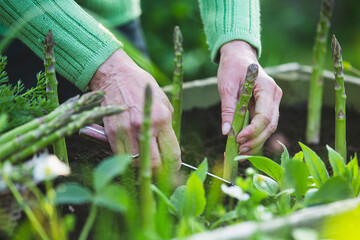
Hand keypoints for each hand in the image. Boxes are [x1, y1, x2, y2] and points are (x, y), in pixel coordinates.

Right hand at [89, 49, 180, 168]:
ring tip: (146, 159)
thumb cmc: (142, 87)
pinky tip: (132, 152)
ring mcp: (126, 132)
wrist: (115, 75)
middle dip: (160, 171)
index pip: (172, 154)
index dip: (174, 165)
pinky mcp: (111, 133)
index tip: (173, 166)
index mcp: (161, 119)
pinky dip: (128, 159)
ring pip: (137, 164)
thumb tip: (169, 147)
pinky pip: (121, 157)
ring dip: (143, 165)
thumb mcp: (163, 101)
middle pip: (155, 165)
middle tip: (160, 168)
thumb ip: (168, 126)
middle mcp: (144, 127)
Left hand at [218, 40, 281, 154]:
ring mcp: (273, 102)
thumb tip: (227, 132)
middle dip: (255, 140)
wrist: (239, 56)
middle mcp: (274, 96)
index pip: (265, 115)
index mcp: (267, 87)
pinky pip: (264, 125)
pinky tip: (244, 144)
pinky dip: (255, 136)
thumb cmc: (232, 68)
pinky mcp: (267, 107)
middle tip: (239, 150)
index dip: (253, 130)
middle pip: (270, 125)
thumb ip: (228, 109)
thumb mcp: (226, 86)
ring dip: (256, 141)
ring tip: (240, 151)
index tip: (238, 138)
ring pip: (269, 128)